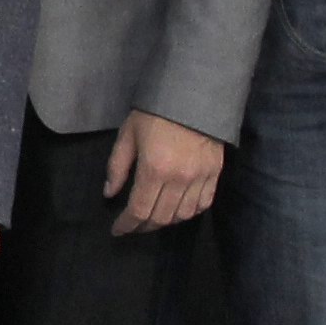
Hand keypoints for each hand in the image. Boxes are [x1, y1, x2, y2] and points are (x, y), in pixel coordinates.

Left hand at [104, 110, 225, 234]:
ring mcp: (200, 178)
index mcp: (154, 169)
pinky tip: (178, 210)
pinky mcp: (215, 173)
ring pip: (183, 215)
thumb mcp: (128, 135)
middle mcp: (179, 179)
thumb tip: (109, 193)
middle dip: (144, 226)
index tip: (117, 230)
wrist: (194, 94)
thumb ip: (117, 167)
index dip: (127, 225)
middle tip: (133, 226)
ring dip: (166, 222)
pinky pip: (203, 204)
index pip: (139, 210)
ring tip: (153, 218)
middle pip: (161, 217)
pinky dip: (189, 212)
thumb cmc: (155, 112)